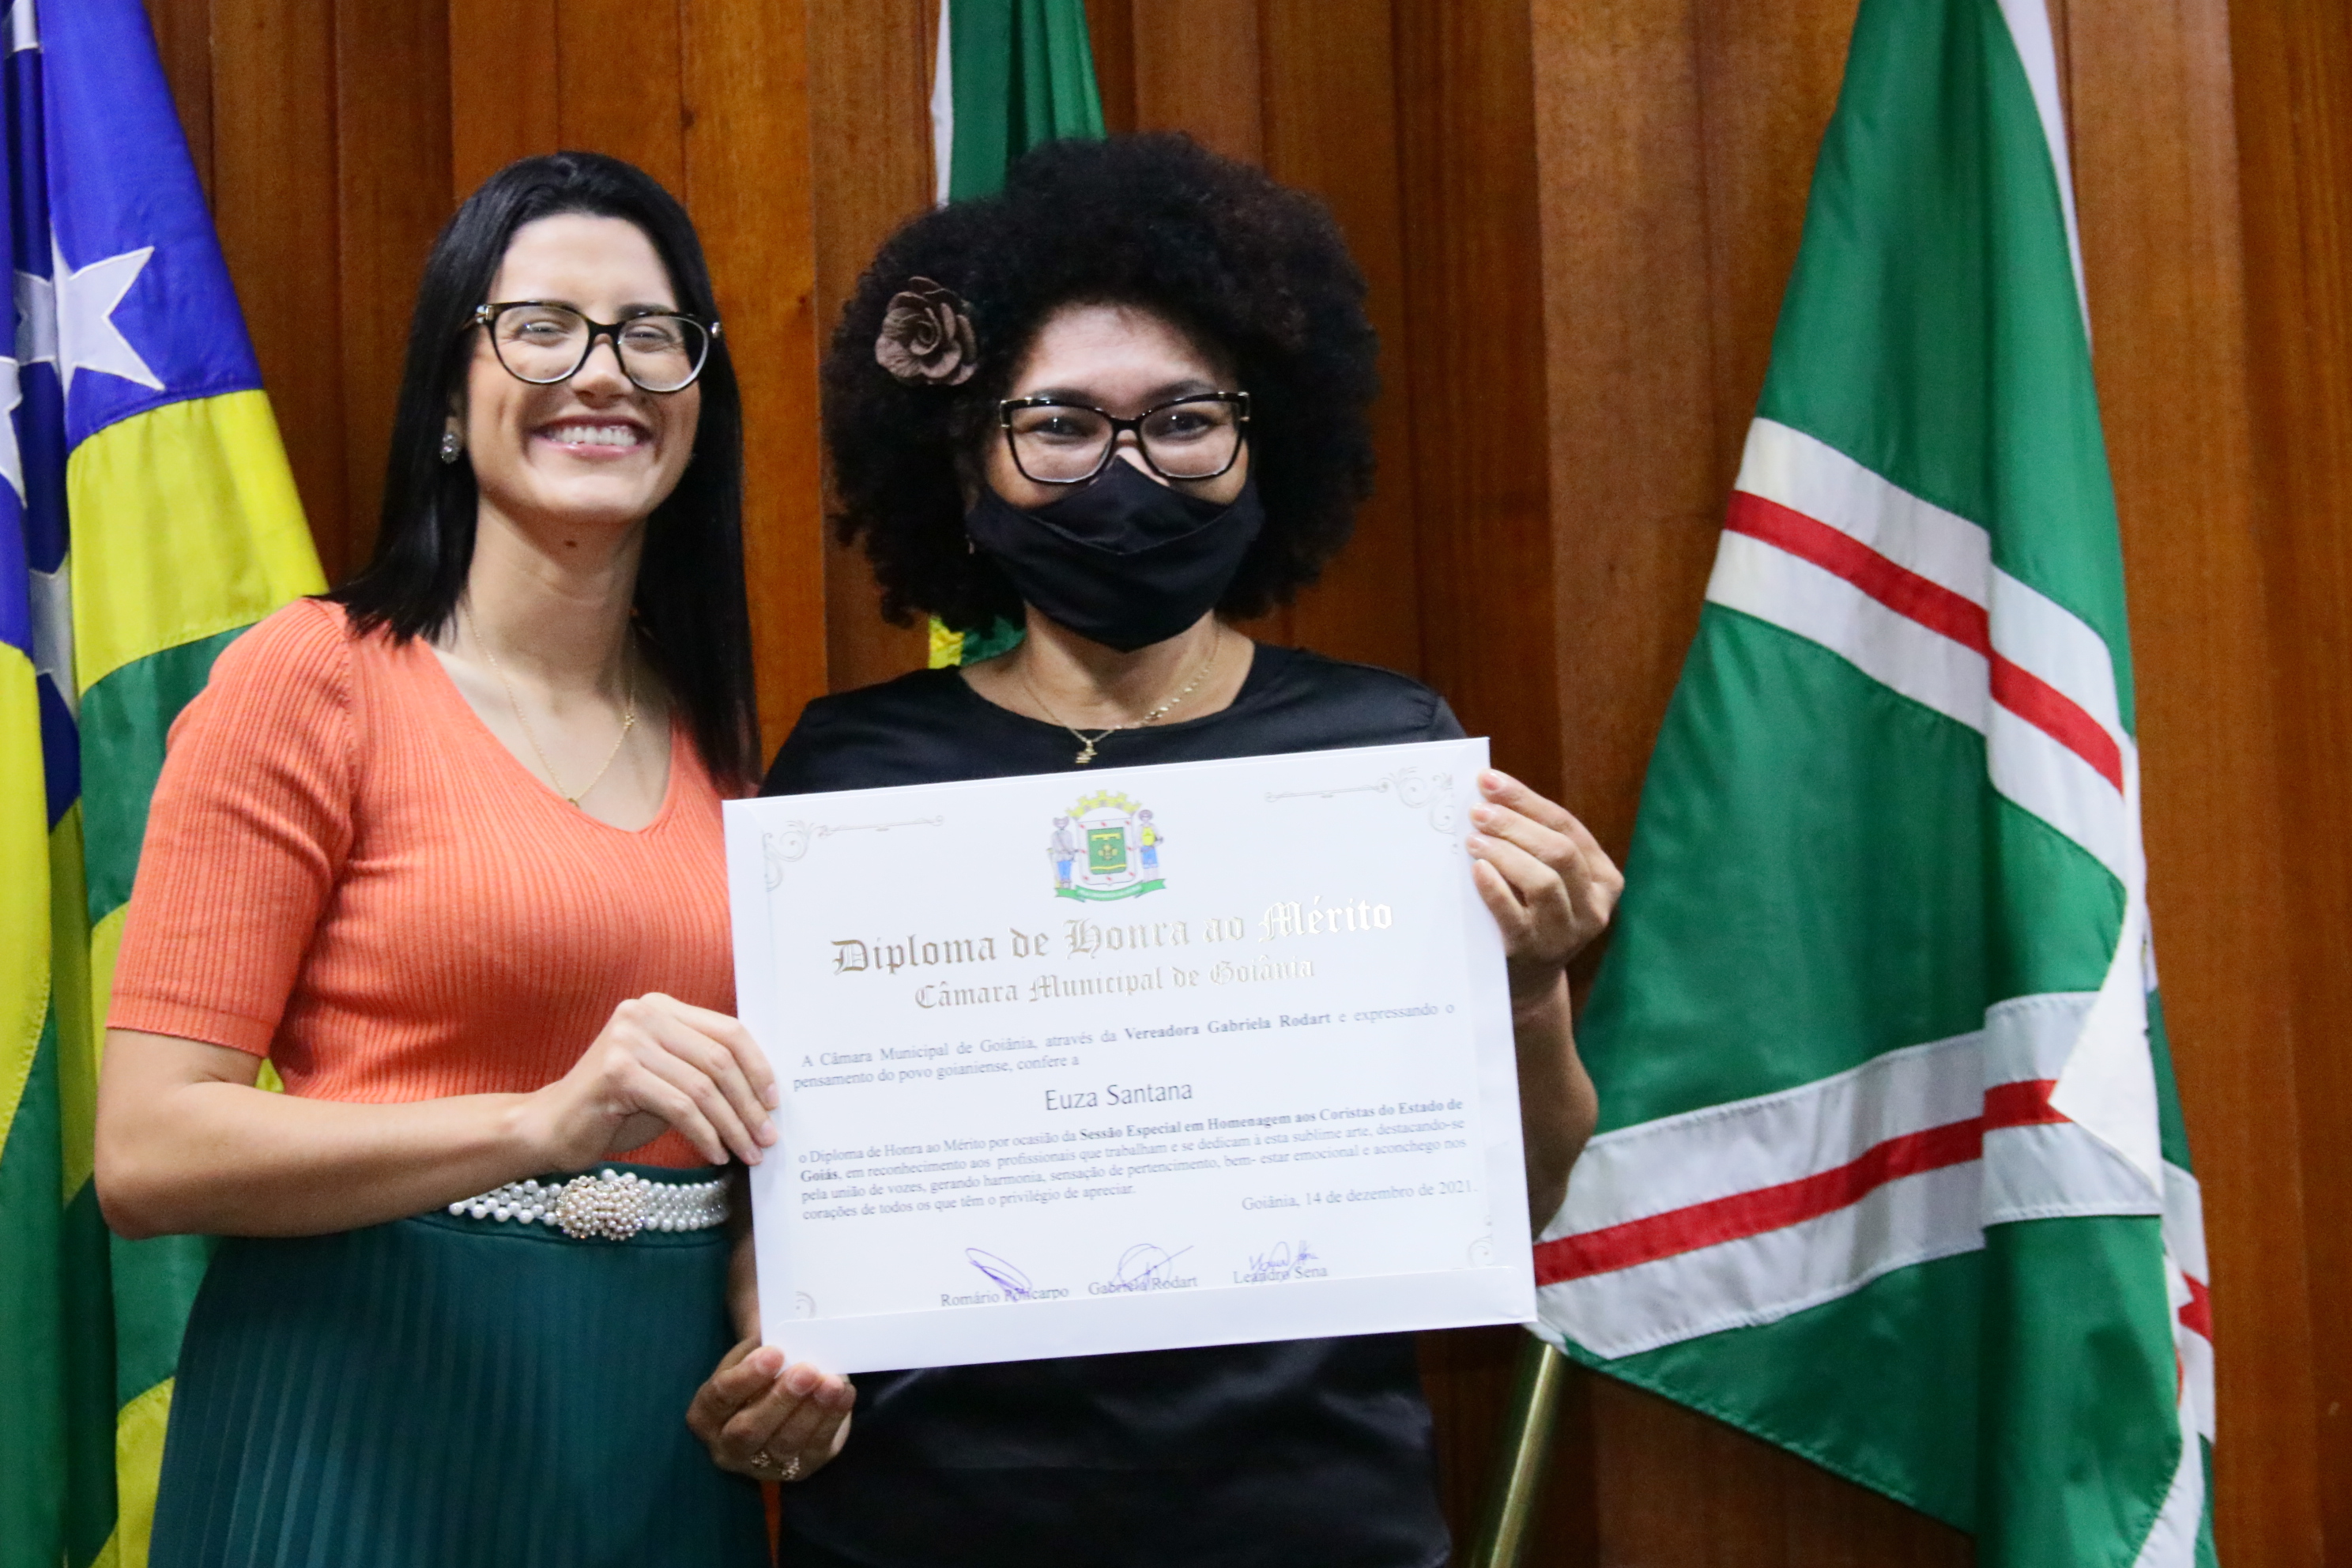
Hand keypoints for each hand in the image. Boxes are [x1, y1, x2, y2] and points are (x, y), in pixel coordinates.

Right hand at [522, 994, 778, 1168]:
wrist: (552, 1128)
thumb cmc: (617, 1106)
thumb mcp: (668, 1076)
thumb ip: (705, 1069)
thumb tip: (765, 1093)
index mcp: (661, 1006)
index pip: (728, 1030)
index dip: (758, 1067)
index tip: (774, 1102)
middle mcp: (645, 1013)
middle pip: (720, 1059)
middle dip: (749, 1103)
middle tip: (767, 1137)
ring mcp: (628, 1040)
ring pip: (703, 1087)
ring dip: (733, 1126)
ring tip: (748, 1152)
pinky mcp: (617, 1072)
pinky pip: (680, 1108)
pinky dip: (705, 1135)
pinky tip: (715, 1154)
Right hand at [687, 1338, 855, 1482]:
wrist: (780, 1387)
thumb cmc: (761, 1367)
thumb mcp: (752, 1355)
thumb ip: (762, 1351)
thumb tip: (789, 1343)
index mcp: (706, 1416)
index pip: (718, 1399)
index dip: (745, 1377)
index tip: (774, 1353)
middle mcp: (728, 1448)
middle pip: (748, 1430)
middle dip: (779, 1399)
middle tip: (806, 1370)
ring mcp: (764, 1465)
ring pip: (785, 1443)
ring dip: (811, 1411)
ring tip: (832, 1383)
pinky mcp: (800, 1467)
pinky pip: (816, 1447)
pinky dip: (832, 1419)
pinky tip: (844, 1393)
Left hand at [1465, 770, 1622, 1004]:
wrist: (1526, 984)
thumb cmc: (1531, 915)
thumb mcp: (1546, 880)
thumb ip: (1532, 843)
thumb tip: (1489, 793)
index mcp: (1604, 879)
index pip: (1567, 827)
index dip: (1526, 800)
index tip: (1489, 781)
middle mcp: (1593, 907)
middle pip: (1559, 851)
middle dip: (1515, 824)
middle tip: (1478, 811)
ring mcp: (1566, 933)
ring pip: (1543, 880)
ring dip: (1505, 852)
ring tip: (1473, 839)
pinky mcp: (1534, 953)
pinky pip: (1515, 914)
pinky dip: (1495, 888)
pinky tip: (1477, 869)